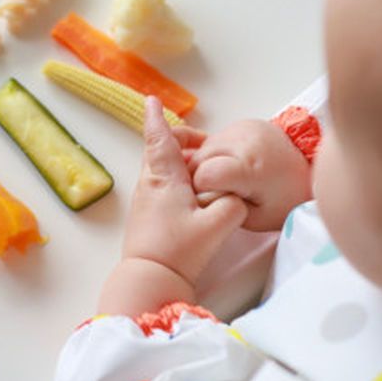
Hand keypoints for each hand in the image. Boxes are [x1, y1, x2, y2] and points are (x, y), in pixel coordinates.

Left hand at [120, 98, 247, 284]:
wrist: (149, 279)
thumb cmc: (178, 251)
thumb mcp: (218, 224)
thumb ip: (234, 204)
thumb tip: (236, 196)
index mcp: (164, 178)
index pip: (159, 139)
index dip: (156, 119)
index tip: (151, 101)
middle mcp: (150, 185)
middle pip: (157, 151)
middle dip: (172, 139)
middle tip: (195, 139)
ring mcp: (145, 201)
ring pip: (158, 170)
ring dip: (175, 162)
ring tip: (198, 165)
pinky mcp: (147, 217)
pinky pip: (160, 187)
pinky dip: (174, 180)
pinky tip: (191, 193)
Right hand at [189, 119, 311, 231]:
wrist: (309, 173)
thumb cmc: (285, 200)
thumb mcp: (253, 218)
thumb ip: (222, 207)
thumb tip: (198, 195)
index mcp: (251, 167)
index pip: (204, 174)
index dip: (202, 190)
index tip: (214, 198)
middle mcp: (246, 141)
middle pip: (199, 159)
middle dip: (201, 177)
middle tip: (220, 191)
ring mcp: (244, 128)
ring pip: (203, 147)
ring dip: (207, 164)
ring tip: (228, 178)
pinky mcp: (244, 123)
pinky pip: (215, 139)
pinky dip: (216, 153)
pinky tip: (231, 164)